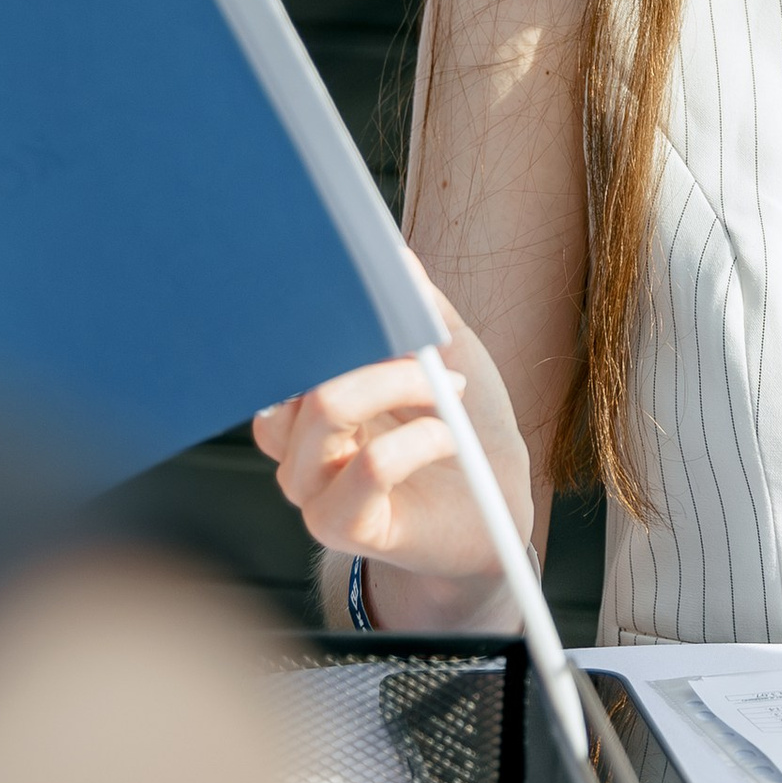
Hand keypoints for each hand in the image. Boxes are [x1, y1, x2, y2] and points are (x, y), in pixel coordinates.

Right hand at [253, 276, 535, 628]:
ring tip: (449, 390)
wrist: (498, 508)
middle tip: (419, 341)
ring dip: (396, 383)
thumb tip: (397, 256)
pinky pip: (368, 466)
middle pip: (298, 372)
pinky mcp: (344, 526)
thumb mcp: (453, 354)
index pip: (282, 351)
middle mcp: (298, 445)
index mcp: (312, 401)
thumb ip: (420, 308)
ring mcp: (313, 488)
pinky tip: (448, 436)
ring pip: (324, 410)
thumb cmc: (469, 430)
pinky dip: (418, 438)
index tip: (357, 286)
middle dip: (365, 344)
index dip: (314, 316)